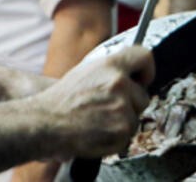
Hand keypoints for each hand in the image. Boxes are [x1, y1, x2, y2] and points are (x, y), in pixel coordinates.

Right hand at [38, 46, 153, 159]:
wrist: (48, 123)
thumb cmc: (64, 99)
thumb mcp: (87, 72)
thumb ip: (111, 70)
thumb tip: (132, 73)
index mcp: (111, 65)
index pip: (145, 57)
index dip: (147, 70)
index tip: (143, 79)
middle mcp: (119, 83)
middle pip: (143, 95)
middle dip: (131, 104)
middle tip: (109, 108)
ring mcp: (122, 107)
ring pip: (136, 117)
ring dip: (122, 122)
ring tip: (100, 121)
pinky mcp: (122, 129)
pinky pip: (128, 135)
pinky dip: (116, 137)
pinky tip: (99, 131)